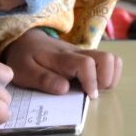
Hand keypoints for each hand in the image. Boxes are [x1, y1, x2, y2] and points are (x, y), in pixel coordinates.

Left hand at [2, 29, 122, 98]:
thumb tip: (64, 88)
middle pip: (108, 58)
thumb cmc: (23, 58)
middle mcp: (77, 53)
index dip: (92, 81)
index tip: (88, 95)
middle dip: (106, 79)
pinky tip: (94, 84)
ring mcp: (84, 54)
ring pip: (112, 59)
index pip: (86, 64)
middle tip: (91, 92)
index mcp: (62, 58)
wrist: (24, 40)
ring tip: (94, 89)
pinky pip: (108, 62)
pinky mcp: (87, 57)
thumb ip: (43, 79)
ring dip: (110, 77)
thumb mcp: (23, 71)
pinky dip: (109, 74)